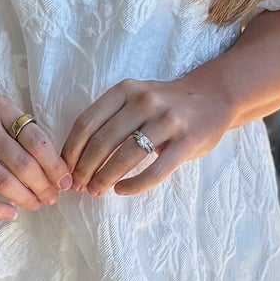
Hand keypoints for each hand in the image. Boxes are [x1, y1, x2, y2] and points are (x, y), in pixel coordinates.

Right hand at [0, 83, 72, 222]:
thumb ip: (16, 129)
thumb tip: (50, 161)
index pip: (36, 140)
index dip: (55, 164)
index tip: (65, 180)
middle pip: (23, 164)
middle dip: (43, 186)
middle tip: (53, 197)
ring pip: (2, 181)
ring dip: (25, 198)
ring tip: (36, 205)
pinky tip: (9, 213)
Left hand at [62, 73, 232, 195]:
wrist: (214, 97)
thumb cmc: (166, 104)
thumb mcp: (136, 97)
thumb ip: (111, 118)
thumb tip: (77, 156)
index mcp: (126, 89)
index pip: (87, 122)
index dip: (71, 150)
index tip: (65, 170)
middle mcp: (145, 101)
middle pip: (102, 141)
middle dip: (85, 169)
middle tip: (78, 187)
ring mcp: (167, 121)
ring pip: (126, 156)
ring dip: (105, 178)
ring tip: (97, 191)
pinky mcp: (186, 142)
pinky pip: (155, 170)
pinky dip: (134, 185)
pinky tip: (122, 190)